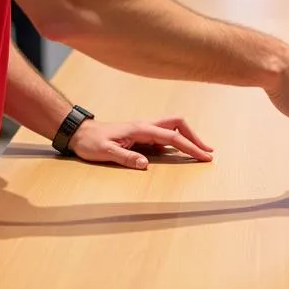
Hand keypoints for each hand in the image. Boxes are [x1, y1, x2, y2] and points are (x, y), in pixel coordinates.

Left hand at [68, 116, 213, 169]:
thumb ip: (126, 157)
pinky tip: (180, 153)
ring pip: (172, 128)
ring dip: (187, 137)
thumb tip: (146, 164)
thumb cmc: (92, 142)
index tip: (205, 156)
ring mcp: (144, 129)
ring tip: (199, 152)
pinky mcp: (141, 135)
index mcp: (141, 128)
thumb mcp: (105, 152)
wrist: (80, 133)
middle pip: (178, 124)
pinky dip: (176, 142)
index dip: (190, 146)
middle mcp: (145, 125)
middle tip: (208, 152)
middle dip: (194, 136)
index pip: (172, 136)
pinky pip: (164, 136)